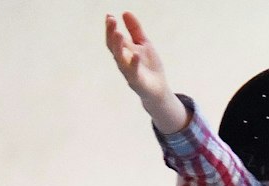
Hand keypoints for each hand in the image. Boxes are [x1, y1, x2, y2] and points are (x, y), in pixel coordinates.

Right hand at [104, 12, 187, 131]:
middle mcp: (122, 61)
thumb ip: (135, 30)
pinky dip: (134, 63)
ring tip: (119, 33)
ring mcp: (128, 72)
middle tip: (111, 20)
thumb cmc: (149, 66)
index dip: (110, 27)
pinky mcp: (136, 82)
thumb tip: (125, 12)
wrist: (159, 89)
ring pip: (119, 58)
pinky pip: (133, 72)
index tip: (109, 15)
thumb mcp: (144, 44)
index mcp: (123, 51)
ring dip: (118, 45)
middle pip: (113, 46)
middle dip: (111, 33)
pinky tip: (136, 54)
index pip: (113, 38)